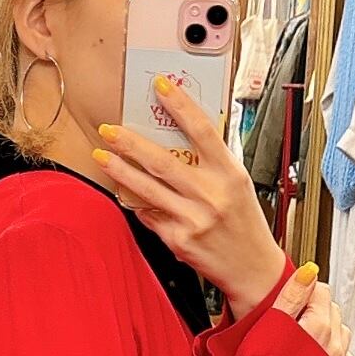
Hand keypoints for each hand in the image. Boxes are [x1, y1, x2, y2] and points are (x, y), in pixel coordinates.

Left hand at [92, 76, 286, 319]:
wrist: (252, 269)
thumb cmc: (245, 224)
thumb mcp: (238, 184)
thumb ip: (212, 162)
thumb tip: (179, 135)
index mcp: (230, 174)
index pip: (202, 130)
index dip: (180, 105)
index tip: (160, 86)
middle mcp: (211, 195)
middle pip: (163, 161)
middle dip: (131, 143)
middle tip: (110, 129)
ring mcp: (193, 220)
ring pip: (148, 189)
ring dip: (120, 171)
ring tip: (102, 156)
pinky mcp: (179, 241)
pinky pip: (150, 215)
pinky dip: (136, 202)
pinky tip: (123, 190)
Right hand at [273, 264, 354, 355]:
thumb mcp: (269, 328)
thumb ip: (291, 297)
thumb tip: (309, 272)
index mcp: (318, 327)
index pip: (321, 291)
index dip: (304, 292)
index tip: (290, 301)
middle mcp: (333, 345)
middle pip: (333, 310)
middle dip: (316, 309)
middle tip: (293, 320)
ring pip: (341, 333)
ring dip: (327, 330)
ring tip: (303, 339)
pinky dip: (337, 355)